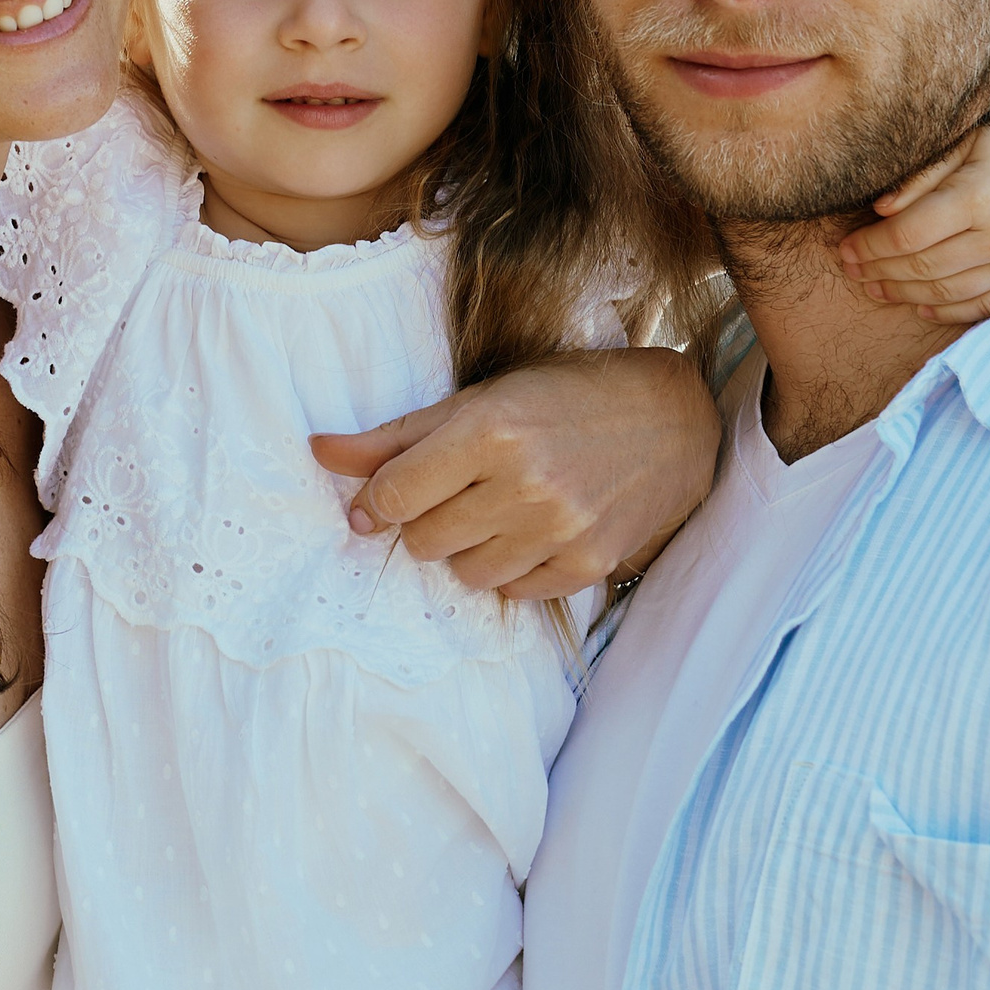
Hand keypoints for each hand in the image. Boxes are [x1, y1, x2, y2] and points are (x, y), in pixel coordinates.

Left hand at [309, 347, 719, 601]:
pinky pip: (513, 592)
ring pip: (464, 574)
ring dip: (466, 548)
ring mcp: (559, 529)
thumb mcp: (478, 398)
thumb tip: (319, 452)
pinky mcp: (587, 565)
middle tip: (457, 492)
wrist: (671, 421)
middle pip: (422, 540)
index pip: (394, 494)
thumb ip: (395, 435)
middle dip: (426, 520)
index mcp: (490, 428)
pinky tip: (530, 531)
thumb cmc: (564, 397)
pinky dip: (510, 567)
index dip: (376, 501)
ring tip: (496, 510)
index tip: (380, 499)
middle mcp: (524, 482)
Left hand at [835, 133, 989, 323]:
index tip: (844, 249)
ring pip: (952, 292)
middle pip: (924, 267)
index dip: (869, 246)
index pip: (907, 236)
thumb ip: (924, 176)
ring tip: (876, 290)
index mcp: (979, 196)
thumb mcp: (971, 140)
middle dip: (880, 272)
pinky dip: (951, 311)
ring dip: (906, 296)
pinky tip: (922, 309)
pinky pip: (989, 304)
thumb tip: (879, 210)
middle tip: (850, 272)